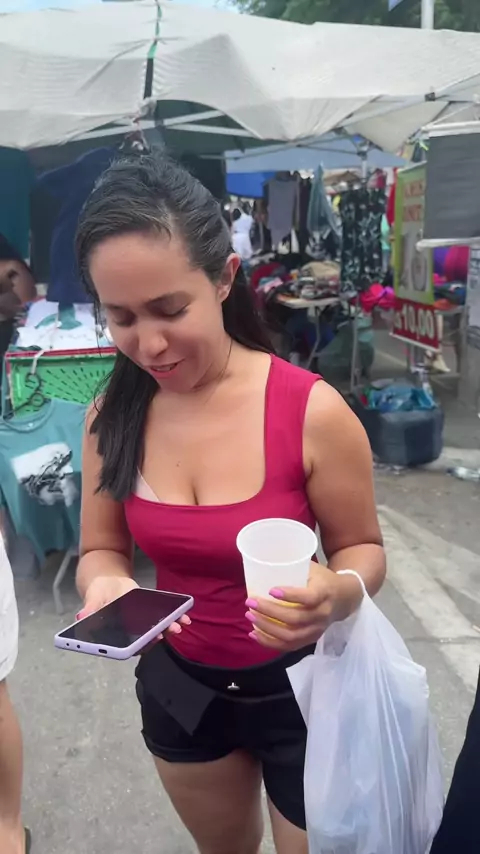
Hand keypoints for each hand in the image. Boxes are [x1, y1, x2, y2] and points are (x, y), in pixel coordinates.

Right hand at [77, 575, 190, 646]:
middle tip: (166, 633)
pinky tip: (185, 616)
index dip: (137, 645)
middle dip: (156, 637)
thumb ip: (89, 609)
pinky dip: (174, 618)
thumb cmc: (97, 594)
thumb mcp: (92, 599)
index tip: (146, 642)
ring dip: (169, 629)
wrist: (108, 582)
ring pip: (156, 631)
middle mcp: (130, 634)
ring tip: (180, 625)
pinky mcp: (150, 616)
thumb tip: (81, 617)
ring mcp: (142, 626)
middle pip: (144, 640)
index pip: (127, 645)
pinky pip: (163, 619)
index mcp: (115, 635)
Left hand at [245, 563, 363, 651]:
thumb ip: (292, 567)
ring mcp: (317, 629)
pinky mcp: (311, 639)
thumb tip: (261, 562)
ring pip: (290, 636)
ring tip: (250, 617)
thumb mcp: (312, 568)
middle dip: (269, 612)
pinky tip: (254, 634)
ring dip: (267, 628)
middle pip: (295, 619)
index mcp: (324, 592)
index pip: (309, 597)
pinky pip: (289, 647)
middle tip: (250, 602)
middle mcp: (322, 614)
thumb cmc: (322, 579)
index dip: (290, 595)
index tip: (271, 590)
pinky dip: (270, 643)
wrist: (344, 598)